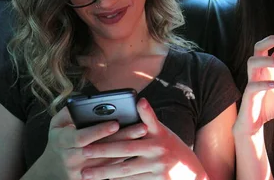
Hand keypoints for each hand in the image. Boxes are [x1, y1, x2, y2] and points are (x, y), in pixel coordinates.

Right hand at [32, 106, 144, 179]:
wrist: (53, 169)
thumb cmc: (58, 140)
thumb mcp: (56, 124)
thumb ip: (68, 112)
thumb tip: (82, 99)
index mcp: (63, 142)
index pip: (82, 137)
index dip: (99, 131)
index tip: (115, 123)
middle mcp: (73, 158)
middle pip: (102, 148)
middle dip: (123, 137)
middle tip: (141, 127)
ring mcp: (82, 171)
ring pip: (110, 159)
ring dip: (129, 147)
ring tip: (144, 135)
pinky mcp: (91, 178)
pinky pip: (111, 168)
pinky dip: (125, 158)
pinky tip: (138, 149)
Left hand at [80, 98, 206, 179]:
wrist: (190, 171)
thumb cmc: (173, 147)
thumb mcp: (163, 131)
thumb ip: (149, 118)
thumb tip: (140, 101)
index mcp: (155, 137)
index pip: (127, 139)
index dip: (107, 142)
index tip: (88, 144)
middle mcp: (156, 153)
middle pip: (123, 158)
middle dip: (101, 159)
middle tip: (82, 160)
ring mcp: (157, 169)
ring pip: (125, 173)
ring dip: (105, 173)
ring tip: (87, 174)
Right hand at [233, 35, 273, 136]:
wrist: (254, 122)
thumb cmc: (269, 105)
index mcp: (267, 69)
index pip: (271, 47)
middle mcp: (258, 71)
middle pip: (258, 47)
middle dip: (270, 41)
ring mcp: (252, 81)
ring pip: (252, 62)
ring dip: (266, 59)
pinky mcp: (249, 95)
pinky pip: (253, 85)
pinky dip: (263, 83)